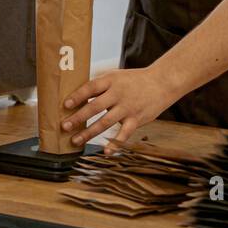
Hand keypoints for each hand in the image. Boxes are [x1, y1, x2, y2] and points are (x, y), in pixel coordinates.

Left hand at [61, 66, 175, 153]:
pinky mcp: (136, 119)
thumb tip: (75, 96)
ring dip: (89, 132)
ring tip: (76, 140)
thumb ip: (99, 86)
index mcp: (111, 80)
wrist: (162, 82)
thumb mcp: (116, 76)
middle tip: (65, 126)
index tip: (65, 105)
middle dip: (78, 117)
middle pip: (95, 107)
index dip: (77, 96)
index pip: (91, 87)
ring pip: (105, 122)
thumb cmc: (134, 80)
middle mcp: (118, 94)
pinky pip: (124, 133)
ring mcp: (127, 108)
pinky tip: (106, 151)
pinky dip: (115, 143)